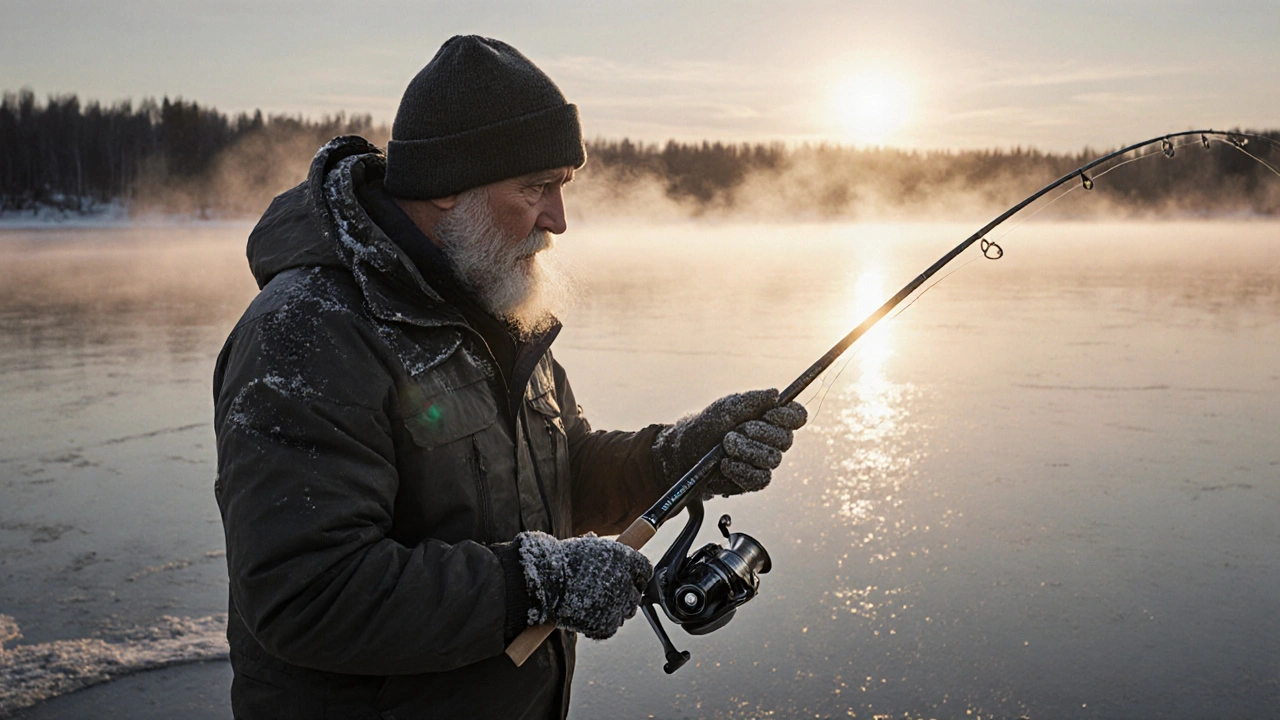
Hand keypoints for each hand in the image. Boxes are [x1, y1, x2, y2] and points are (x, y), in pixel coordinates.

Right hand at [517, 531, 651, 639]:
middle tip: (609, 592)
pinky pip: (612, 626)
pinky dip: (603, 623)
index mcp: (626, 559)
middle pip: (638, 594)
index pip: (645, 570)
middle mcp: (627, 582)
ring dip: (617, 608)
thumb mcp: (588, 546)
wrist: (544, 582)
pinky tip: (589, 614)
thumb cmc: (562, 561)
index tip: (628, 578)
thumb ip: (605, 552)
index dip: (636, 575)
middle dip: (626, 594)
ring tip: (597, 603)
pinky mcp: (606, 624)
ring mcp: (618, 605)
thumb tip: (605, 546)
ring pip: (627, 611)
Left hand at [652, 388, 807, 496]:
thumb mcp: (728, 407)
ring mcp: (764, 462)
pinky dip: (741, 470)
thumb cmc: (709, 425)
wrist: (687, 450)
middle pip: (785, 439)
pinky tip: (726, 464)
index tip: (772, 414)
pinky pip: (760, 479)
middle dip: (759, 433)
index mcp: (771, 419)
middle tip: (734, 431)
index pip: (796, 417)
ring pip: (772, 459)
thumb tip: (776, 393)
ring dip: (747, 450)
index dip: (789, 416)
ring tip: (726, 445)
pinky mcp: (754, 480)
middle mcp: (772, 441)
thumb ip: (752, 400)